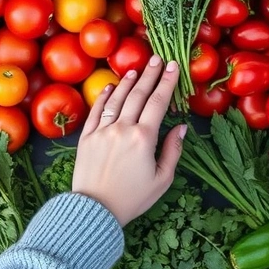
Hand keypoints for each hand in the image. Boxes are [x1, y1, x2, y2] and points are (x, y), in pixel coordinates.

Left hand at [72, 56, 186, 225]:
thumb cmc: (132, 199)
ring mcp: (102, 131)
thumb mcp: (162, 179)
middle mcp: (122, 129)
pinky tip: (112, 86)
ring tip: (137, 68)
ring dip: (129, 81)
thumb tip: (182, 127)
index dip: (167, 82)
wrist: (95, 211)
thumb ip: (173, 151)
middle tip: (158, 58)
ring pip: (117, 98)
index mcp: (144, 138)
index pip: (158, 102)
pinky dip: (104, 96)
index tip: (173, 66)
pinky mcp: (86, 137)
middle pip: (139, 94)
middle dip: (150, 74)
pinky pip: (96, 111)